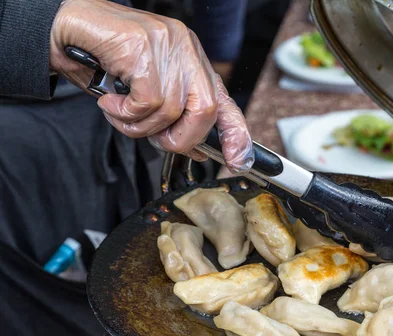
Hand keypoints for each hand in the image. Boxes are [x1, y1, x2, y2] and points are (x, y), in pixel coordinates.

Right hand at [49, 0, 252, 172]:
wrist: (65, 29)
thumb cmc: (104, 63)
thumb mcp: (146, 95)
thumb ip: (172, 118)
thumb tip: (196, 150)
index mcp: (191, 61)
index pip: (224, 101)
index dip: (235, 134)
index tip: (238, 160)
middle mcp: (186, 49)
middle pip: (206, 110)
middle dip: (181, 138)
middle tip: (154, 139)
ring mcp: (167, 45)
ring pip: (171, 110)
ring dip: (140, 127)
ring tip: (119, 112)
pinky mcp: (145, 46)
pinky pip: (148, 102)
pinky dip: (126, 113)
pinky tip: (111, 101)